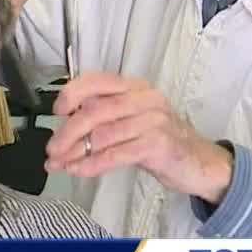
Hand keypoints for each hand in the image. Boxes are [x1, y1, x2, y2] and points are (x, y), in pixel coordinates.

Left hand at [44, 73, 234, 203]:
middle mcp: (144, 98)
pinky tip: (78, 170)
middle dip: (67, 132)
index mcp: (134, 87)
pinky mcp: (158, 144)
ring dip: (75, 152)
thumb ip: (104, 117)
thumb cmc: (161, 141)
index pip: (96, 80)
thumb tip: (63, 125)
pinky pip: (115, 154)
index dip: (71, 94)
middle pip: (94, 110)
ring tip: (59, 164)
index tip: (56, 112)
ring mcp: (153, 120)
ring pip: (102, 134)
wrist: (200, 162)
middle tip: (51, 149)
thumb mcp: (132, 120)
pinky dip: (92, 164)